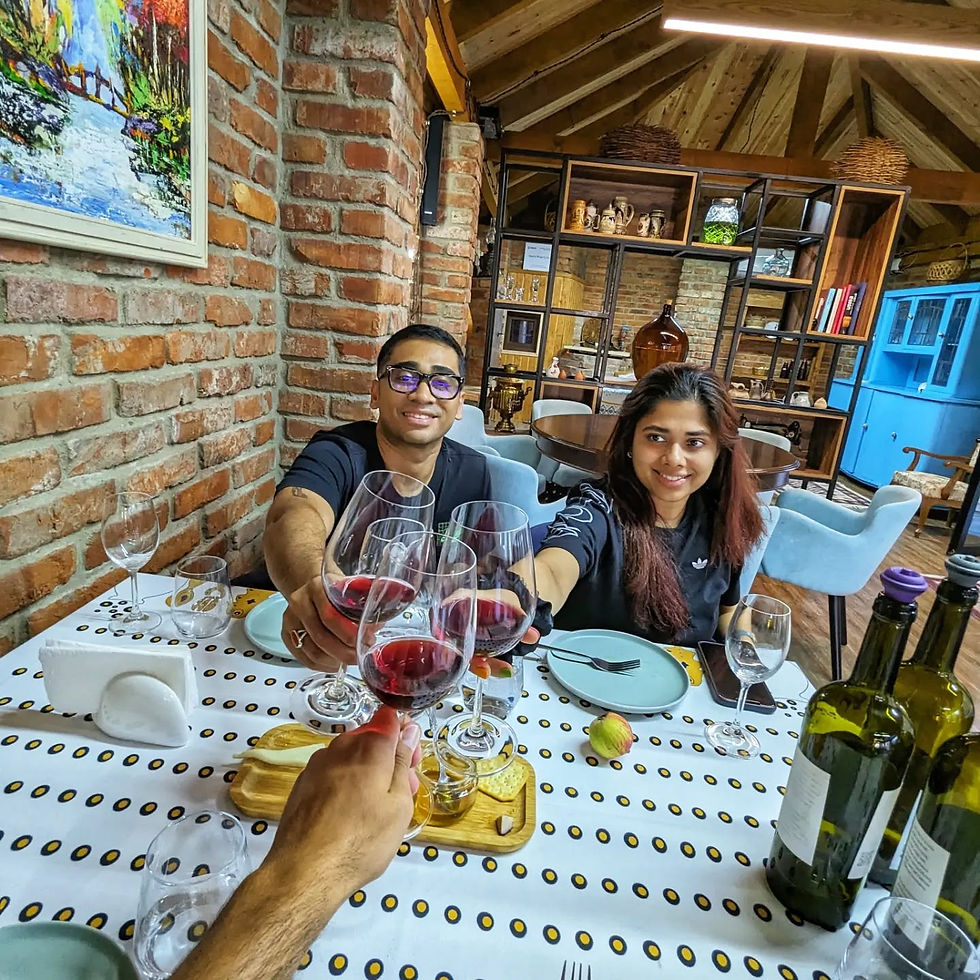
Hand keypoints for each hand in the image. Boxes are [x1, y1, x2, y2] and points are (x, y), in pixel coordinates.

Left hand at [263, 707, 420, 900]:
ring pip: (352, 755)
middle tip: (403, 792)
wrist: (305, 870)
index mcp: (370, 746)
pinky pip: (334, 772)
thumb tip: (408, 731)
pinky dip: (348, 782)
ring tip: (378, 808)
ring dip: (369, 771)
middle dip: (390, 756)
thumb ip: (403, 761)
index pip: (390, 718)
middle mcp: (341, 746)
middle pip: (371, 737)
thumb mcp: (399, 803)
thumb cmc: (362, 841)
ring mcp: (318, 763)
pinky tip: (352, 813)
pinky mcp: (303, 783)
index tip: (411, 760)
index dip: (405, 733)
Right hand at [280, 574, 357, 668]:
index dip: (349, 633)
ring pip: (313, 651)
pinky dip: (323, 665)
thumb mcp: (349, 588)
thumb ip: (361, 605)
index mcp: (316, 588)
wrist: (311, 587)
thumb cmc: (333, 589)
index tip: (365, 640)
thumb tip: (376, 626)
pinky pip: (305, 658)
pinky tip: (336, 663)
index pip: (330, 616)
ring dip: (335, 660)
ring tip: (351, 659)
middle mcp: (300, 602)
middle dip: (345, 651)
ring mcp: (290, 619)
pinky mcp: (286, 634)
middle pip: (321, 637)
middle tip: (360, 655)